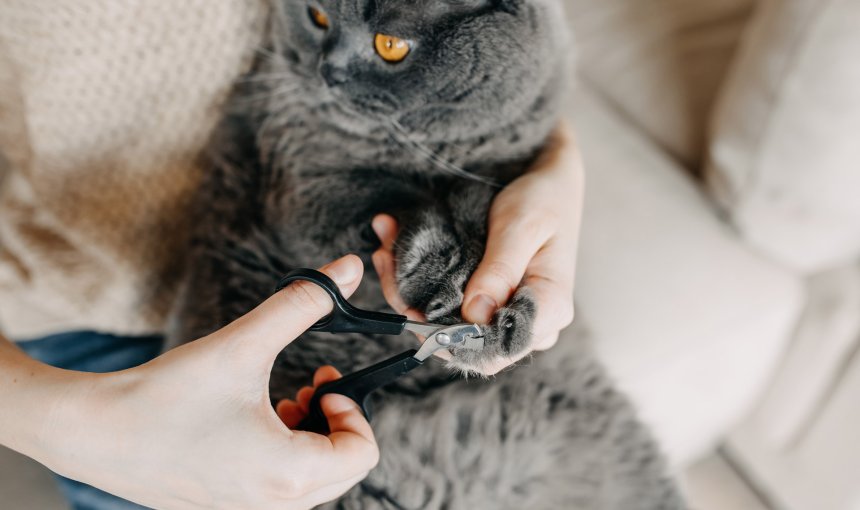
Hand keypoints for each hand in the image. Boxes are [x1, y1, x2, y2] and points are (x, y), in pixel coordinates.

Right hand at [25, 255, 378, 509]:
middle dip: (334, 421)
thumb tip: (349, 268)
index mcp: (288, 475)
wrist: (91, 433)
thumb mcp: (243, 344)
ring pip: (311, 480)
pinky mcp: (224, 508)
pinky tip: (252, 421)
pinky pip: (277, 488)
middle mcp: (272, 505)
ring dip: (309, 436)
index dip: (355, 411)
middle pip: (342, 469)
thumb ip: (302, 304)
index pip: (363, 455)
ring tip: (282, 401)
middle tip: (309, 385)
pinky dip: (281, 454)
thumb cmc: (164, 396)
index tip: (324, 380)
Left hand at [372, 122, 583, 373]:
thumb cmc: (543, 201)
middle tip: (387, 259)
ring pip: (446, 327)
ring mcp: (504, 317)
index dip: (448, 340)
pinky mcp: (487, 304)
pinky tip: (394, 250)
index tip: (414, 304)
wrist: (549, 185)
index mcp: (548, 310)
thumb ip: (500, 270)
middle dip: (415, 308)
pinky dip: (415, 283)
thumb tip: (474, 314)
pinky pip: (446, 307)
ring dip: (408, 292)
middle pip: (461, 344)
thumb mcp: (522, 226)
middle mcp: (526, 324)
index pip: (493, 352)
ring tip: (386, 248)